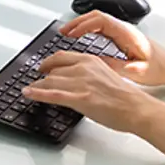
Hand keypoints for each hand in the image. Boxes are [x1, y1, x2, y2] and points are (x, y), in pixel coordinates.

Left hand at [26, 52, 156, 133]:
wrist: (136, 107)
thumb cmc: (125, 96)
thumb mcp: (106, 75)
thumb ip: (90, 74)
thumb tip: (77, 79)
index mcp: (91, 60)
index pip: (62, 56)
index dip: (48, 62)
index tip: (43, 66)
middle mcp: (83, 68)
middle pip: (53, 69)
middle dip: (42, 77)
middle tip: (35, 81)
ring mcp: (80, 83)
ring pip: (50, 81)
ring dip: (37, 86)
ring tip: (30, 90)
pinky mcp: (79, 98)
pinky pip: (52, 94)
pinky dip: (36, 93)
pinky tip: (28, 93)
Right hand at [60, 10, 164, 86]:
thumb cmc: (159, 68)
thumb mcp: (137, 71)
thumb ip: (116, 66)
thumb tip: (97, 63)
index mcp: (127, 33)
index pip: (100, 20)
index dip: (83, 25)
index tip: (70, 34)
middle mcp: (124, 29)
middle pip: (96, 16)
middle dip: (77, 22)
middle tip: (62, 32)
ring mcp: (123, 32)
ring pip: (98, 21)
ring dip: (81, 25)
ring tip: (67, 34)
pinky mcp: (122, 37)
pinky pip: (101, 28)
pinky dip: (88, 30)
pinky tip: (81, 39)